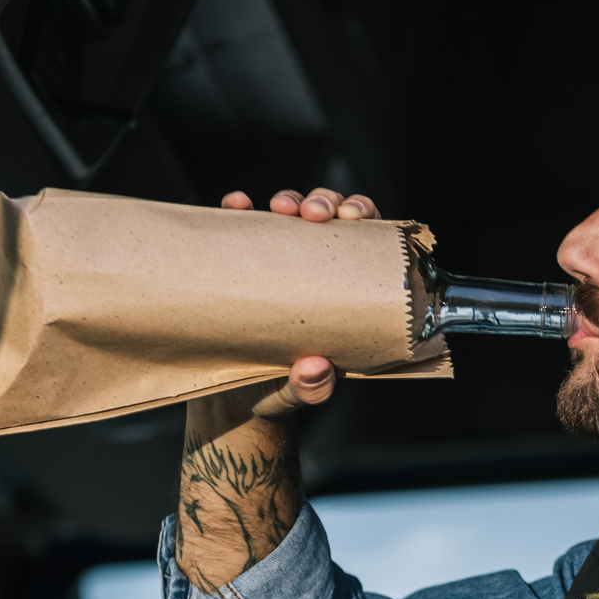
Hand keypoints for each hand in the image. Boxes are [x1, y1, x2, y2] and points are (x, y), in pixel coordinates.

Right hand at [212, 187, 379, 416]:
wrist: (232, 399)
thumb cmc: (278, 390)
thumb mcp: (297, 393)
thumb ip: (311, 389)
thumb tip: (316, 369)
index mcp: (344, 291)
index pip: (365, 243)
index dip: (365, 218)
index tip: (352, 216)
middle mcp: (315, 267)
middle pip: (331, 216)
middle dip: (326, 201)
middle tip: (314, 213)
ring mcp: (277, 260)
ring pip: (290, 212)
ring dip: (289, 200)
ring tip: (279, 209)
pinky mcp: (240, 260)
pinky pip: (239, 225)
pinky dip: (237, 209)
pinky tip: (235, 205)